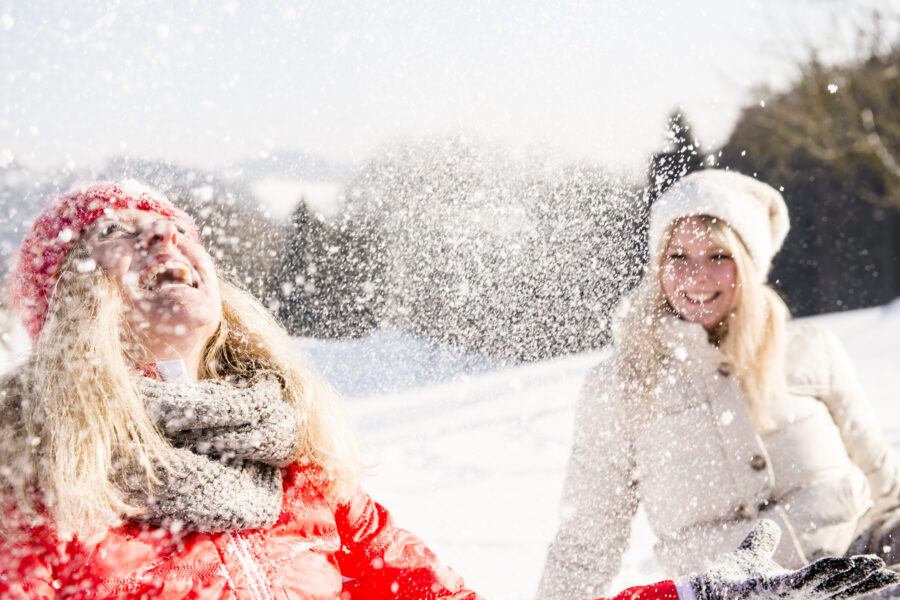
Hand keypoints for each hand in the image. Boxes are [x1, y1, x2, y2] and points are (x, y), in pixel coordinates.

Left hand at [689, 520, 898, 599]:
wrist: (706, 588)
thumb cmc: (731, 578)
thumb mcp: (753, 555)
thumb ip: (763, 541)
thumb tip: (769, 527)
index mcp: (800, 588)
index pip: (838, 585)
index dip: (862, 581)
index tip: (887, 572)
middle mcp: (799, 596)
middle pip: (840, 589)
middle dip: (866, 583)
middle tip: (891, 575)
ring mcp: (786, 596)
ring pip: (826, 586)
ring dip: (849, 577)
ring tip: (870, 566)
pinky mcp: (770, 590)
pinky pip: (801, 581)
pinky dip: (821, 573)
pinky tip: (840, 565)